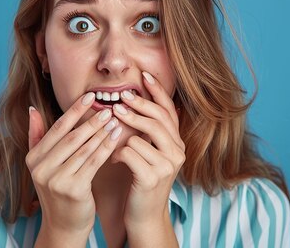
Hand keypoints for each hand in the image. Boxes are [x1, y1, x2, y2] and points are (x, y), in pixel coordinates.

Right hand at [26, 92, 122, 244]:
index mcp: (33, 158)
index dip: (74, 111)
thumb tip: (32, 108)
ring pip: (84, 149)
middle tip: (109, 107)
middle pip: (71, 137)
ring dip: (101, 133)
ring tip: (116, 120)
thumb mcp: (43, 165)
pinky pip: (93, 163)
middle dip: (91, 121)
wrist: (64, 225)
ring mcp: (56, 180)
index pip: (56, 128)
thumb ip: (37, 136)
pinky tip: (115, 138)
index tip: (90, 96)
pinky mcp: (73, 189)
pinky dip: (105, 148)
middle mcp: (41, 168)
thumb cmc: (58, 190)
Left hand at [111, 71, 184, 231]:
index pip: (169, 111)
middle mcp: (177, 152)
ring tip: (112, 122)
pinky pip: (130, 153)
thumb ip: (146, 130)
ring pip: (143, 136)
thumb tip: (133, 101)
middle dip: (138, 105)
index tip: (144, 74)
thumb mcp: (148, 152)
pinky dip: (117, 153)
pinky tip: (111, 159)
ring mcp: (167, 166)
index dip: (158, 91)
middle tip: (120, 97)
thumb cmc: (141, 179)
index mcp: (177, 143)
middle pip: (158, 119)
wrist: (144, 214)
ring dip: (124, 129)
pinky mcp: (152, 178)